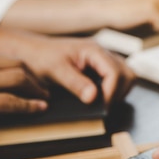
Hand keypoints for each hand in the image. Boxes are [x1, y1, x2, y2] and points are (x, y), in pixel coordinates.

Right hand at [0, 52, 47, 137]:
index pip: (2, 58)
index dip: (20, 67)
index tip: (29, 75)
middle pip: (16, 64)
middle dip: (33, 76)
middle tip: (42, 86)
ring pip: (18, 79)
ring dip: (36, 89)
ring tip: (45, 97)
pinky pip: (12, 102)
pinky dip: (29, 106)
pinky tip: (38, 108)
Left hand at [12, 33, 135, 105]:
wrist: (32, 52)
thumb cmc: (41, 57)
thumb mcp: (55, 71)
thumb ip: (75, 83)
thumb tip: (94, 97)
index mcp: (93, 50)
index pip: (115, 72)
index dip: (111, 92)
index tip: (102, 107)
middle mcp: (102, 53)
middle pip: (127, 74)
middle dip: (118, 92)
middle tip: (103, 106)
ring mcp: (103, 59)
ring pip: (126, 75)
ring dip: (119, 90)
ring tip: (104, 101)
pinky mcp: (101, 66)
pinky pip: (118, 76)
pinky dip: (115, 88)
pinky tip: (101, 96)